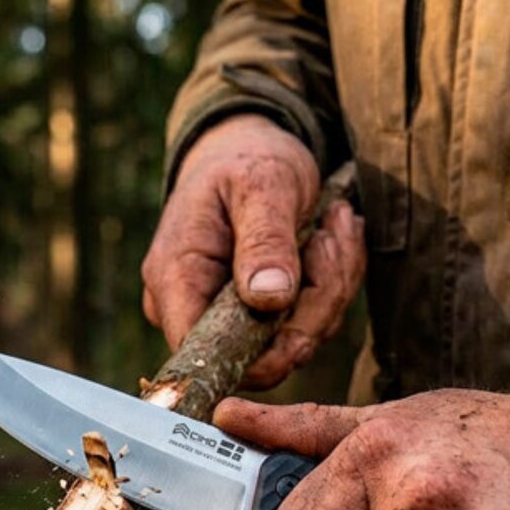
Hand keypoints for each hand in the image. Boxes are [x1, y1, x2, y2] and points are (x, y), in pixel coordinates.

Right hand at [142, 114, 364, 388]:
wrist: (252, 151)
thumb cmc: (247, 160)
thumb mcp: (261, 185)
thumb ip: (265, 241)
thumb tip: (269, 299)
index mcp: (176, 279)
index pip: (202, 354)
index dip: (256, 358)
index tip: (302, 318)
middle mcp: (193, 310)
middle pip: (261, 357)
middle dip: (314, 303)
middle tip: (330, 237)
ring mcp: (227, 320)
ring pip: (295, 343)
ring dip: (331, 286)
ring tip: (333, 224)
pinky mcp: (261, 321)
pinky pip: (309, 326)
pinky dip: (332, 284)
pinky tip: (332, 238)